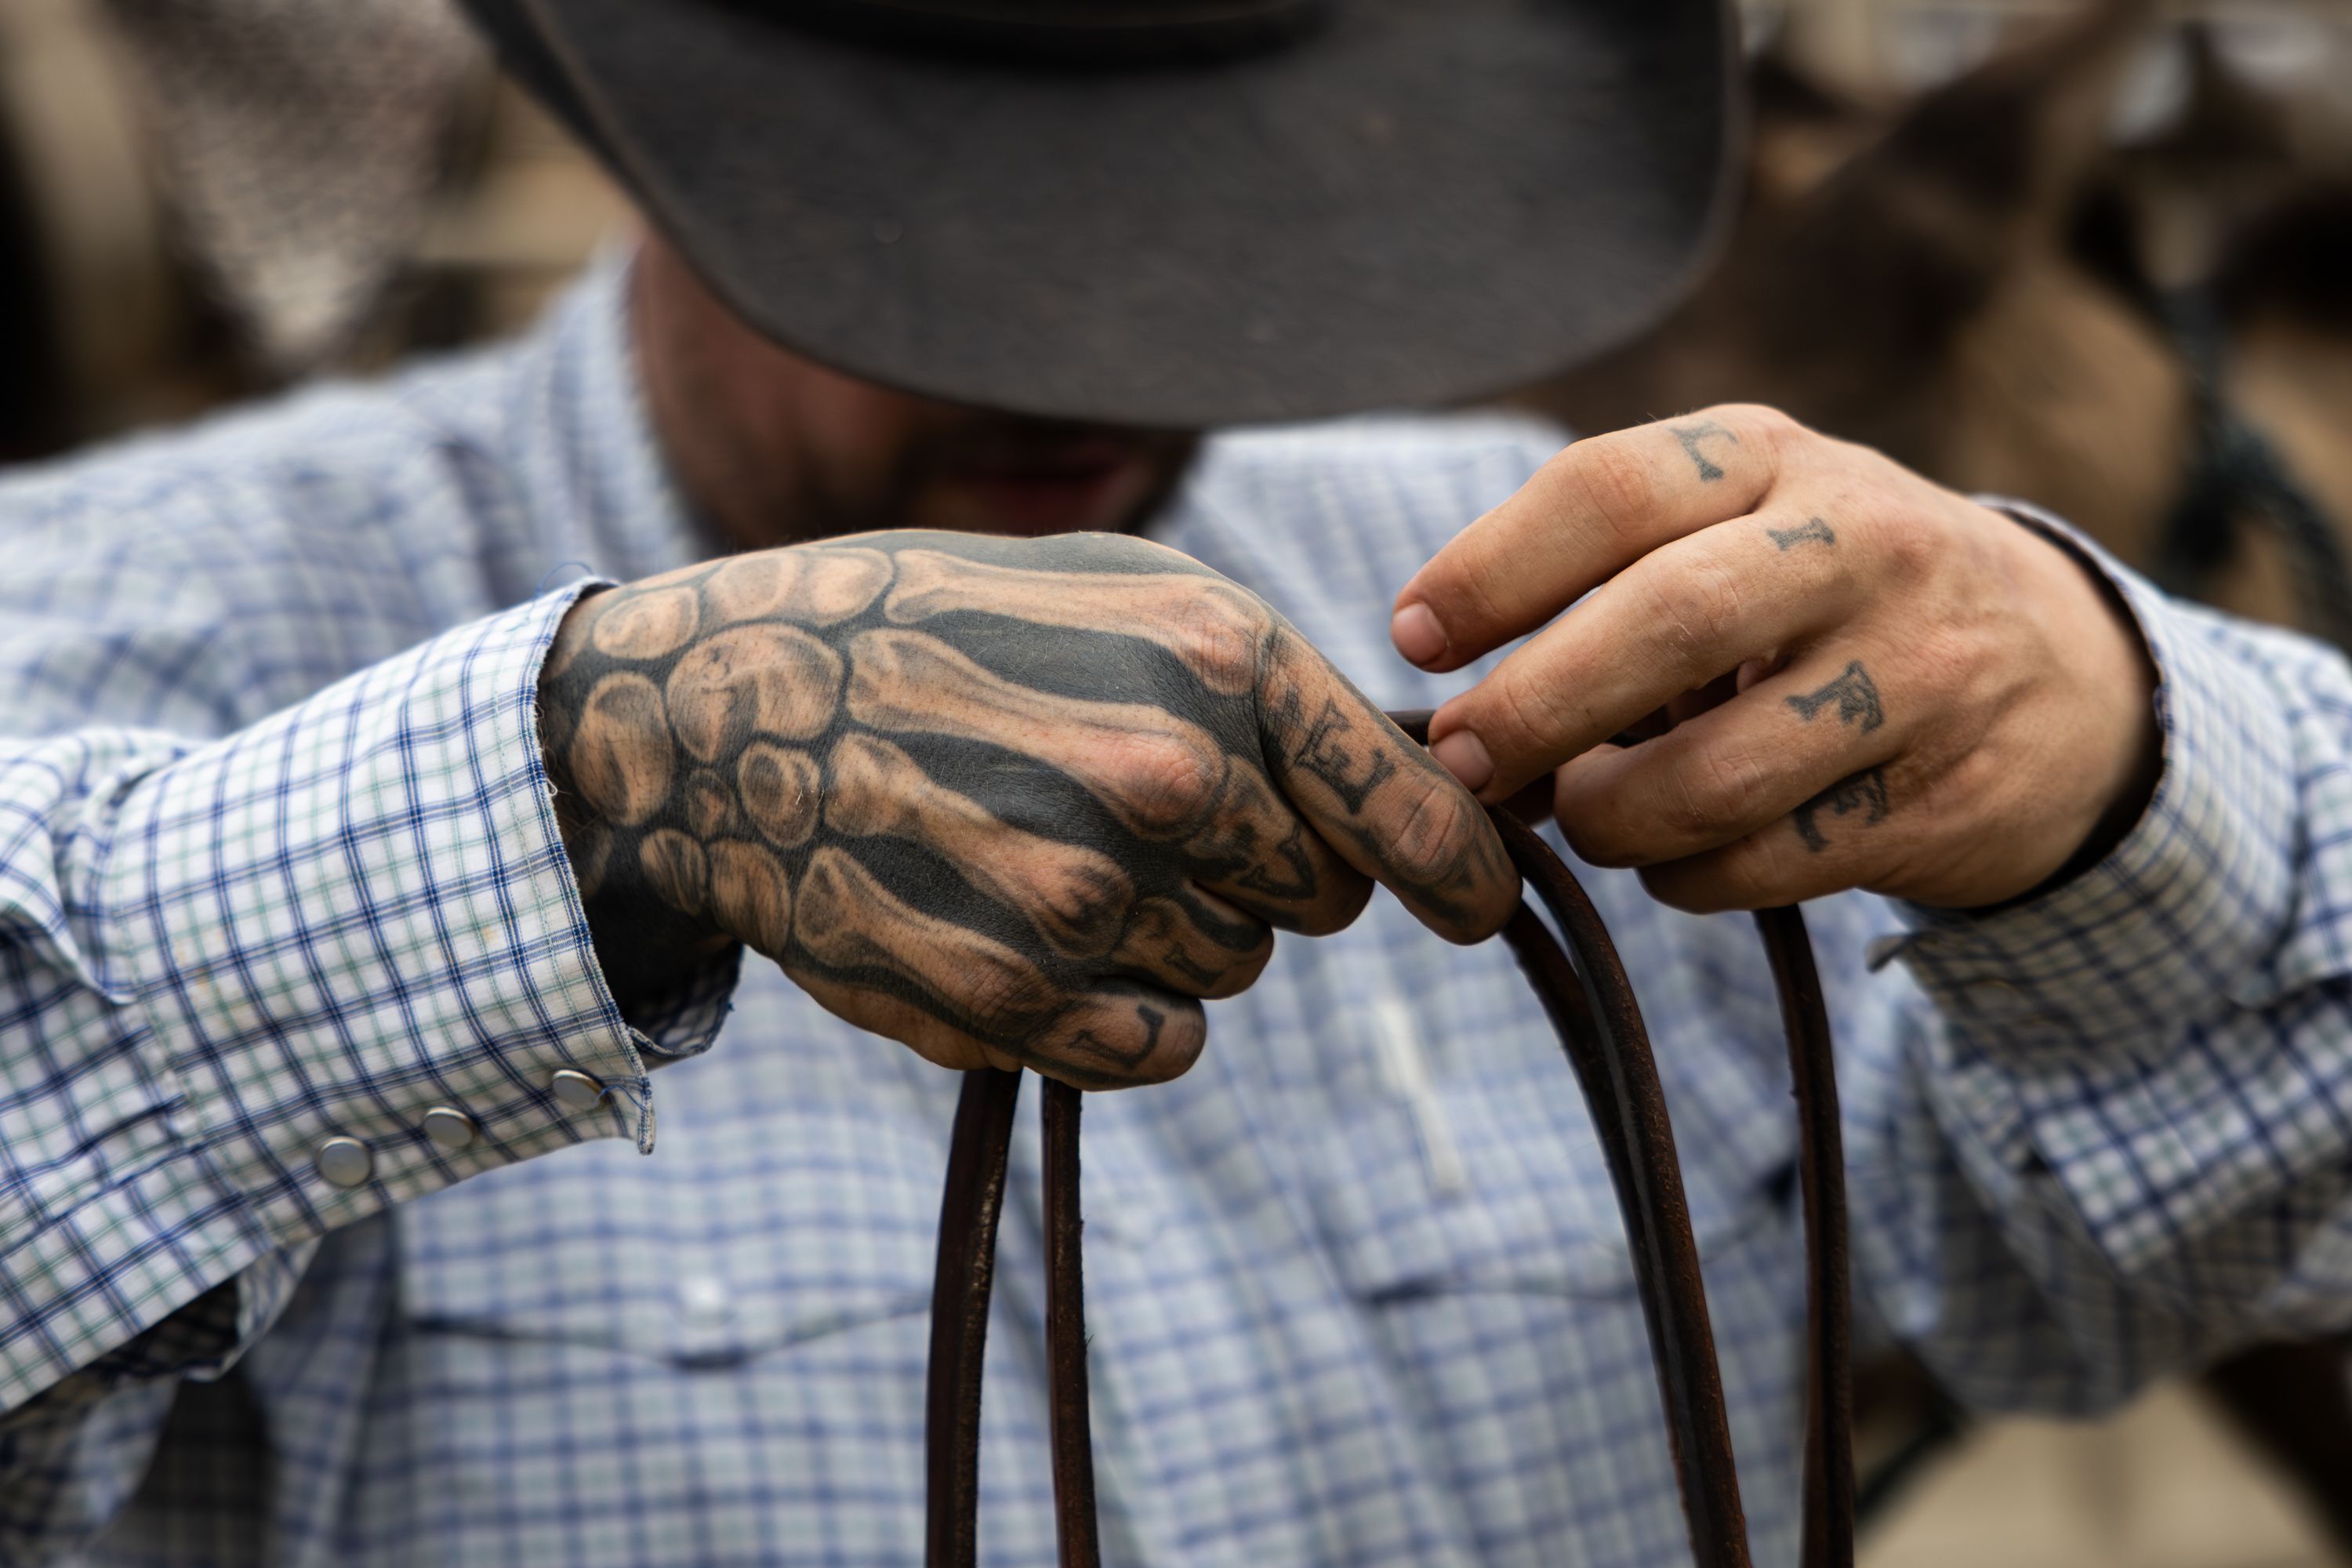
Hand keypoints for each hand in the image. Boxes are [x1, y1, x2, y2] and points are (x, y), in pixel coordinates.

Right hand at [539, 531, 1514, 1086]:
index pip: (1418, 818)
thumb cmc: (958, 631)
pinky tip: (1033, 931)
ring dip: (1176, 931)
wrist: (737, 707)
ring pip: (1234, 971)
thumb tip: (1447, 785)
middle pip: (1325, 900)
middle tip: (1150, 813)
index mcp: (1217, 657)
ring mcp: (1086, 896)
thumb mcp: (1132, 598)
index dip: (1464, 872)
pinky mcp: (1015, 999)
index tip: (1476, 904)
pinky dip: (1121, 1013)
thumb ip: (1287, 692)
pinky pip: (1160, 1048)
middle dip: (1269, 870)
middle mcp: (1167, 776)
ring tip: (1054, 845)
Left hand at [1390, 405, 2160, 912]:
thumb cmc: (1831, 597)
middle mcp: (1860, 545)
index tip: (1413, 636)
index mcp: (1774, 459)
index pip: (1609, 488)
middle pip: (1664, 622)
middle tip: (1460, 760)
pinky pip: (1770, 862)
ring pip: (1717, 770)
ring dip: (1611, 815)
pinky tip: (1679, 855)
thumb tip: (1451, 722)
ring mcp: (1919, 672)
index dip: (1492, 567)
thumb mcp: (1743, 534)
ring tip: (1582, 815)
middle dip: (1534, 706)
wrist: (2068, 671)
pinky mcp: (1945, 795)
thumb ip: (1608, 593)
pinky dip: (1688, 876)